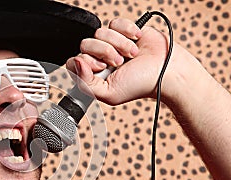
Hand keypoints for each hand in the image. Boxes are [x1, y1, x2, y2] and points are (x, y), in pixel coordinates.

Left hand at [66, 18, 184, 105]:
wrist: (166, 71)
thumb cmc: (140, 85)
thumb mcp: (109, 93)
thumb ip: (85, 84)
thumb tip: (75, 63)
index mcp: (94, 73)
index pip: (74, 61)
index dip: (86, 62)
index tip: (102, 68)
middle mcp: (100, 58)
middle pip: (85, 44)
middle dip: (104, 53)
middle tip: (119, 63)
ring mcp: (112, 43)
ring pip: (100, 33)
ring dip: (118, 44)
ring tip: (131, 55)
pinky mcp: (125, 31)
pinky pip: (115, 23)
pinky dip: (127, 31)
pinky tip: (136, 41)